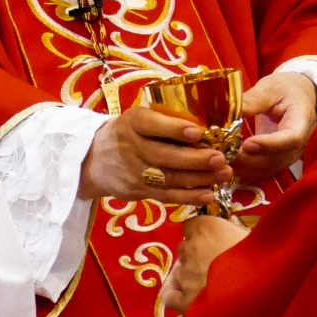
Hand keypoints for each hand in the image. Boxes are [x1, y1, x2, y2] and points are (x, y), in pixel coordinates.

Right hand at [79, 103, 230, 205]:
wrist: (93, 161)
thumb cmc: (126, 133)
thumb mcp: (136, 119)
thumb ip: (163, 120)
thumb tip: (205, 125)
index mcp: (132, 122)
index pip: (152, 124)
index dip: (174, 129)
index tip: (198, 132)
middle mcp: (131, 147)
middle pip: (164, 155)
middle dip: (195, 159)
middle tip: (220, 158)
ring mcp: (135, 172)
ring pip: (170, 177)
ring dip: (200, 178)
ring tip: (224, 174)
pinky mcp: (139, 191)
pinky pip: (167, 196)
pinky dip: (189, 197)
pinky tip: (209, 194)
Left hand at [164, 214, 250, 313]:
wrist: (256, 293)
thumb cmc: (260, 260)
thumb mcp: (253, 238)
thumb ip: (238, 229)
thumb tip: (233, 223)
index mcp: (206, 228)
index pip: (192, 225)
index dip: (201, 234)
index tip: (212, 240)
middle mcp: (190, 248)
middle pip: (185, 248)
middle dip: (195, 255)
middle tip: (214, 264)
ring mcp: (183, 274)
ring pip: (180, 272)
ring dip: (190, 276)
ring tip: (209, 285)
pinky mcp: (182, 299)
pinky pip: (172, 297)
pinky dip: (178, 297)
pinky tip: (191, 300)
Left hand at [234, 70, 316, 181]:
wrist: (297, 97)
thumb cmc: (286, 89)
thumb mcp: (271, 88)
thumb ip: (253, 100)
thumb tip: (230, 110)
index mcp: (301, 123)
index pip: (290, 139)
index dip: (268, 145)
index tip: (247, 144)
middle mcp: (297, 146)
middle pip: (275, 159)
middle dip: (249, 159)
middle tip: (224, 152)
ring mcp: (287, 156)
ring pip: (266, 169)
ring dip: (243, 167)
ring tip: (221, 157)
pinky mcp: (276, 160)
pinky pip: (261, 170)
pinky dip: (244, 169)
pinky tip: (226, 162)